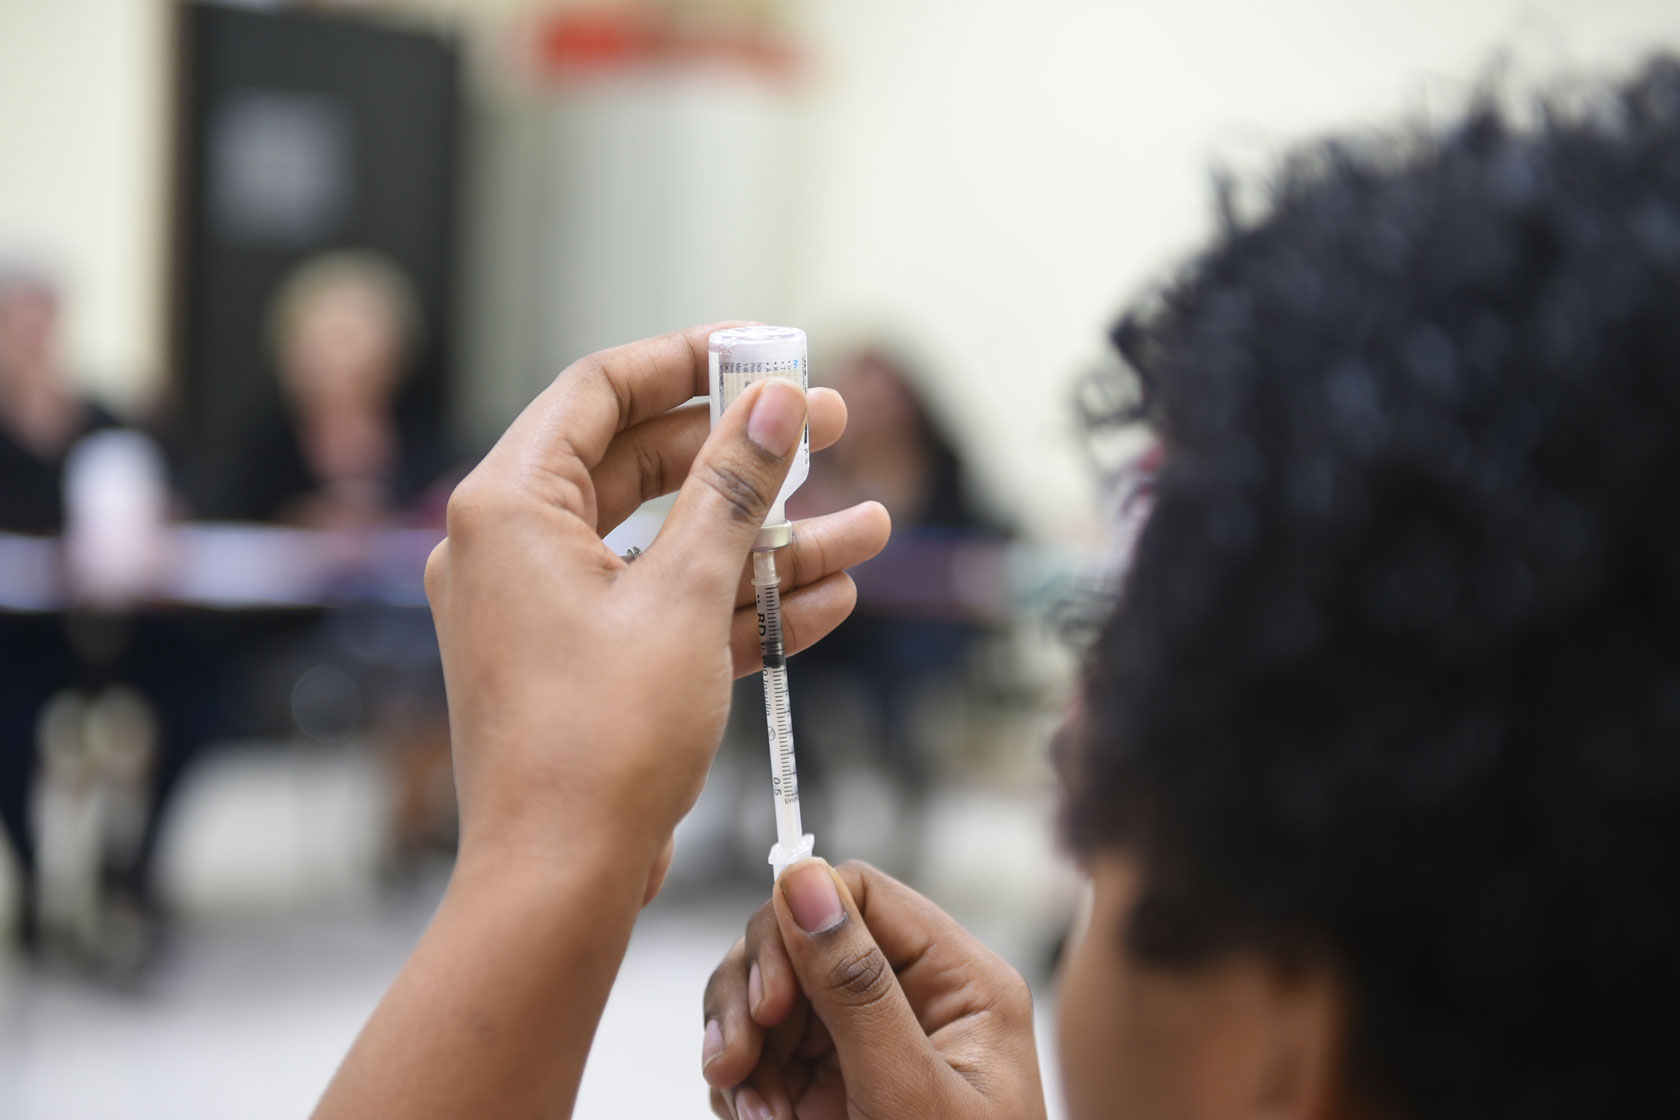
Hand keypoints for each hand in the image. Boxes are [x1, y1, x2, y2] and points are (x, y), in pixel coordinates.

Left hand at [424, 325, 891, 893]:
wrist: (560, 883)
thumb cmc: (598, 741)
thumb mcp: (685, 597)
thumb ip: (733, 490)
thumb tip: (777, 404)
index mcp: (509, 506)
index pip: (600, 391)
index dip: (686, 361)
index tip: (764, 351)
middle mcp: (518, 547)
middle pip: (645, 464)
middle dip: (749, 457)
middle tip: (831, 432)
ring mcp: (552, 609)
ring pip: (674, 544)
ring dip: (769, 541)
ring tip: (868, 528)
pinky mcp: (588, 662)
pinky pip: (670, 608)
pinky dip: (741, 603)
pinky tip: (829, 596)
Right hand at [702, 860, 1046, 1119]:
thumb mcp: (912, 1096)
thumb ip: (857, 988)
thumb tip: (804, 878)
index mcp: (959, 980)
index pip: (861, 893)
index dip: (798, 923)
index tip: (769, 997)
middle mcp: (910, 997)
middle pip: (799, 937)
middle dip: (754, 995)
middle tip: (735, 1061)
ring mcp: (863, 1042)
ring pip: (767, 994)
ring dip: (739, 1048)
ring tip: (751, 1114)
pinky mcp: (826, 1085)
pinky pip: (758, 1052)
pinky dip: (741, 1087)